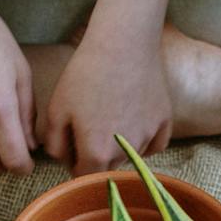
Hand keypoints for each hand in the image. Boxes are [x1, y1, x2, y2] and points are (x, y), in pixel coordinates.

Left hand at [42, 26, 172, 175]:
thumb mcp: (56, 110)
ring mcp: (149, 138)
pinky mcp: (165, 123)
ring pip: (130, 156)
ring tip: (111, 116)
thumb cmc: (85, 74)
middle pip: (108, 169)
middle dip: (96, 158)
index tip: (72, 149)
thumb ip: (55, 145)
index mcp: (96, 153)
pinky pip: (154, 145)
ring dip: (119, 148)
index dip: (74, 164)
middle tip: (89, 130)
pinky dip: (143, 140)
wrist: (122, 43)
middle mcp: (126, 153)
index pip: (83, 177)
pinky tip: (133, 122)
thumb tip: (64, 161)